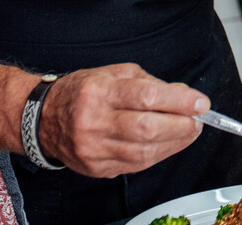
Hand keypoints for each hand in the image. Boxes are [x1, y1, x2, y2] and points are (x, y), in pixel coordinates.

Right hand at [36, 63, 207, 177]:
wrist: (41, 119)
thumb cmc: (81, 92)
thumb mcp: (114, 73)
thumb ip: (151, 83)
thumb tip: (184, 95)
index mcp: (98, 92)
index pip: (146, 97)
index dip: (179, 101)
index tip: (200, 102)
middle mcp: (93, 121)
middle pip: (148, 129)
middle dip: (182, 126)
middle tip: (198, 120)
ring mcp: (93, 148)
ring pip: (144, 152)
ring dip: (176, 143)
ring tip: (188, 131)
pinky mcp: (96, 167)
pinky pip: (136, 165)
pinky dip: (159, 154)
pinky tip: (169, 143)